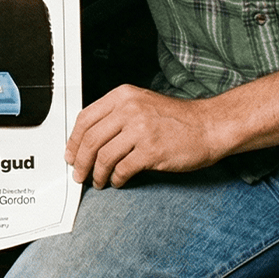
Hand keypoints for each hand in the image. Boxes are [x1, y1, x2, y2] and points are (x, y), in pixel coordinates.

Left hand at [65, 84, 228, 188]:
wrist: (208, 126)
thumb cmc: (176, 119)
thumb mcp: (142, 104)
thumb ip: (116, 115)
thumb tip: (89, 140)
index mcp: (123, 95)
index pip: (86, 118)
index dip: (74, 140)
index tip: (70, 154)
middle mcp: (129, 109)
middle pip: (91, 139)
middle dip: (80, 161)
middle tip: (78, 174)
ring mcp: (140, 130)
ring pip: (103, 156)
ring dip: (97, 174)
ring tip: (98, 181)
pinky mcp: (151, 151)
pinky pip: (122, 169)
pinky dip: (116, 179)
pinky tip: (118, 182)